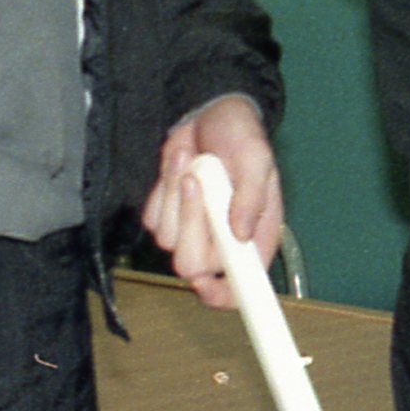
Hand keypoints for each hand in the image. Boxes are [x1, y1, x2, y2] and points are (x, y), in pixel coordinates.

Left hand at [141, 96, 283, 309]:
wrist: (211, 115)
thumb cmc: (243, 138)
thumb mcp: (256, 158)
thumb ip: (251, 196)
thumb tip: (241, 234)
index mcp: (254, 240)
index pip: (241, 288)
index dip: (222, 296)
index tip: (204, 283)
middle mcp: (222, 243)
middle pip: (192, 265)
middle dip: (190, 224)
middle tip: (197, 184)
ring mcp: (192, 232)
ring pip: (168, 240)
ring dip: (177, 196)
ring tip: (195, 164)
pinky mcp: (167, 217)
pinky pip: (153, 220)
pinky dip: (163, 190)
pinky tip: (181, 166)